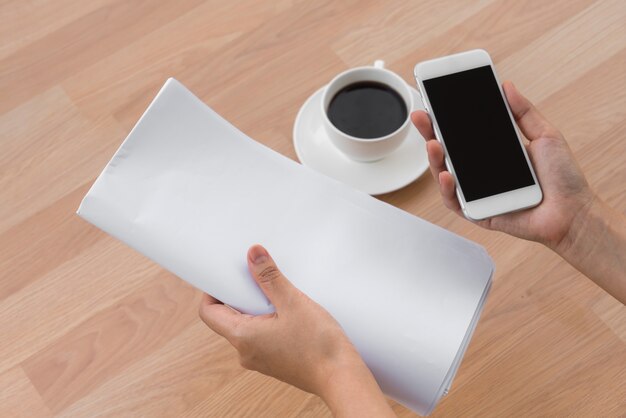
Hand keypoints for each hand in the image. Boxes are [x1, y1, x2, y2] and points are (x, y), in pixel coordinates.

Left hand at [199, 245, 395, 416]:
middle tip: (260, 280)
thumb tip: (253, 254)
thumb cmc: (319, 345)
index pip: (209, 312)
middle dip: (241, 295)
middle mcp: (245, 352)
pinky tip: (290, 314)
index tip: (228, 277)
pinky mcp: (274, 361)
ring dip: (258, 308)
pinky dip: (269, 321)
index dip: (212, 291)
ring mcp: (260, 359)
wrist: (341, 377)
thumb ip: (269, 277)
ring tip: (281, 297)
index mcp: (242, 337)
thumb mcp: (293, 301)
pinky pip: (261, 336)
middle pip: (228, 317)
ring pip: (247, 326)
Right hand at [412, 82, 625, 303]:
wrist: (574, 211)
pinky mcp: (478, 213)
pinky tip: (448, 175)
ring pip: (445, 175)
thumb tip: (507, 87)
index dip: (445, 119)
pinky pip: (455, 202)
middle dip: (431, 133)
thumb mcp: (545, 135)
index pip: (462, 133)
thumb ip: (524, 112)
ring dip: (435, 159)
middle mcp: (480, 172)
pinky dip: (448, 189)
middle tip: (422, 116)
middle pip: (447, 152)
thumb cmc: (563, 179)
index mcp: (493, 153)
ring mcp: (477, 193)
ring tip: (433, 144)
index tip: (434, 102)